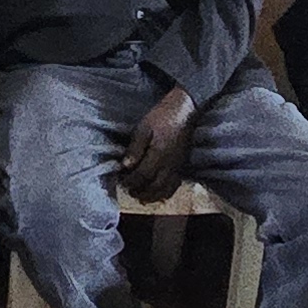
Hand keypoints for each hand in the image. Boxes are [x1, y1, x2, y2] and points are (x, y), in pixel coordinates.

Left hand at [116, 86, 195, 202]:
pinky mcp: (183, 166)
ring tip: (141, 196)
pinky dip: (165, 193)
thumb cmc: (162, 116)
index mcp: (158, 155)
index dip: (130, 181)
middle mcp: (170, 165)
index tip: (121, 181)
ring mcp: (178, 167)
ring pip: (165, 190)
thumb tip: (125, 166)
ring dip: (151, 196)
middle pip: (154, 187)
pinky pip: (175, 185)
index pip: (142, 176)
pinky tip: (158, 193)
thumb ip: (135, 148)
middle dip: (139, 191)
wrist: (185, 111)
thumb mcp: (143, 128)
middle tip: (129, 191)